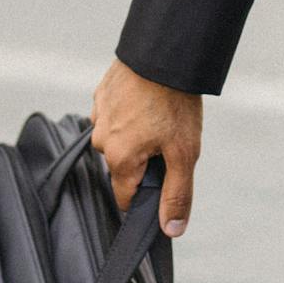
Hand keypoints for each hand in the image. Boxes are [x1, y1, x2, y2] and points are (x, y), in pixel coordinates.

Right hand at [91, 57, 202, 237]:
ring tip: (162, 114)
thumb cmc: (174, 102)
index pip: (126, 197)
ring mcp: (99, 114)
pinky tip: (151, 100)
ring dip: (139, 134)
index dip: (148, 196)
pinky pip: (117, 114)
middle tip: (171, 139)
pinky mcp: (103, 92)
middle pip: (124, 166)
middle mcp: (101, 139)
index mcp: (118, 159)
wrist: (164, 52)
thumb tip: (171, 230)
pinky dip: (132, 112)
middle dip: (146, 160)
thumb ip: (176, 194)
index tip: (165, 181)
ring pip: (120, 139)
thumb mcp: (184, 153)